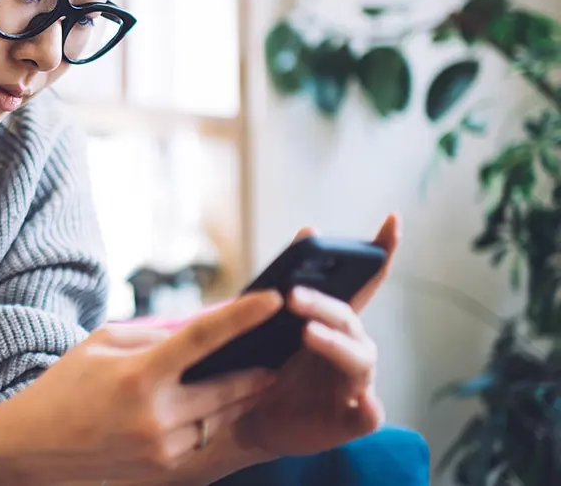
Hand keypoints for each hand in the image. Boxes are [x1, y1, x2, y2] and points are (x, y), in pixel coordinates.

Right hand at [0, 291, 284, 485]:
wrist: (34, 446)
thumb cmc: (65, 386)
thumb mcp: (101, 344)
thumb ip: (153, 336)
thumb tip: (198, 333)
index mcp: (140, 376)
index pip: (202, 338)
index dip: (241, 316)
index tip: (272, 299)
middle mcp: (157, 415)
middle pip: (229, 387)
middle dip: (260, 368)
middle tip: (285, 348)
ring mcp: (164, 447)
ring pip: (222, 416)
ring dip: (242, 396)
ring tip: (262, 374)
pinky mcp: (165, 468)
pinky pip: (203, 437)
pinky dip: (214, 418)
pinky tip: (224, 403)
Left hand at [233, 214, 400, 458]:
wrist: (248, 420)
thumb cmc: (265, 369)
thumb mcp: (269, 324)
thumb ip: (288, 282)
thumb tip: (310, 230)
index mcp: (335, 324)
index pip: (365, 283)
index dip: (382, 252)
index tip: (392, 220)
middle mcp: (352, 350)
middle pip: (349, 319)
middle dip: (324, 305)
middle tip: (293, 296)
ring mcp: (357, 384)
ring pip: (359, 359)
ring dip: (335, 344)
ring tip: (307, 334)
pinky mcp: (355, 418)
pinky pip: (369, 411)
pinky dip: (366, 404)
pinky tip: (360, 399)